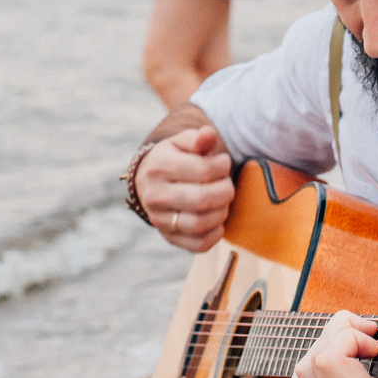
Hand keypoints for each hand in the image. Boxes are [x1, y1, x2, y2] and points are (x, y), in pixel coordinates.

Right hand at [134, 125, 233, 251]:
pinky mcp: (169, 237)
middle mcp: (154, 195)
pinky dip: (216, 233)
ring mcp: (160, 220)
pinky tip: (217, 219)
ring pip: (200, 224)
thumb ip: (198, 138)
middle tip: (227, 184)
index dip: (222, 167)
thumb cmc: (174, 158)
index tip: (223, 163)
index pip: (203, 171)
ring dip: (222, 212)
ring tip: (222, 200)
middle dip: (225, 191)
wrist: (150, 181)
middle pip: (202, 200)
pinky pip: (199, 244)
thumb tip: (209, 134)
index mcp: (158, 166)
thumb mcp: (182, 142)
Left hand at [282, 258, 377, 377]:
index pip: (329, 360)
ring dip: (325, 350)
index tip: (376, 341)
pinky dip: (311, 373)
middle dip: (337, 336)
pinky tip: (338, 368)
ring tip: (355, 351)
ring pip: (301, 373)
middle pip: (312, 361)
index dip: (349, 336)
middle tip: (367, 338)